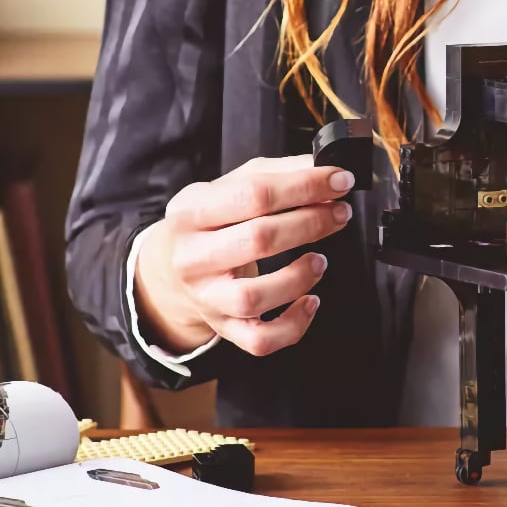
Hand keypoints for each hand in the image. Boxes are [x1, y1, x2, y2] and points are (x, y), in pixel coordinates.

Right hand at [132, 155, 354, 356]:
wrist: (168, 272)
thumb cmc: (210, 224)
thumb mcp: (227, 187)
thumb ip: (275, 174)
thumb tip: (321, 167)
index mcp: (192, 211)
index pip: (254, 193)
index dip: (305, 186)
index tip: (338, 180)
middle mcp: (193, 257)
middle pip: (258, 239)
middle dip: (310, 223)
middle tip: (338, 214)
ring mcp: (206, 297)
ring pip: (254, 297)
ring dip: (299, 277)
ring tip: (320, 260)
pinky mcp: (224, 328)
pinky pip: (260, 340)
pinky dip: (293, 325)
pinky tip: (311, 301)